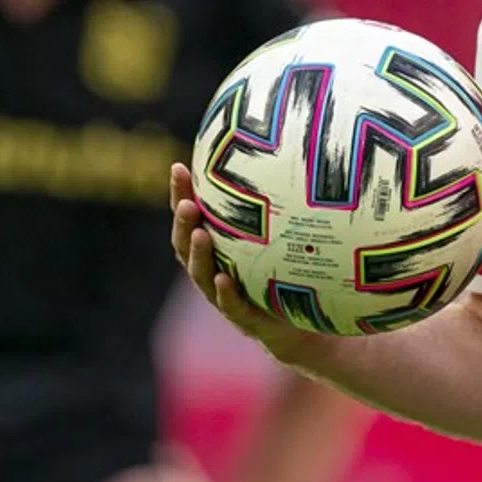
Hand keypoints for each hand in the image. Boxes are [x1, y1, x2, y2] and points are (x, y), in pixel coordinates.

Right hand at [168, 164, 322, 367]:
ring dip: (199, 255)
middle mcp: (215, 272)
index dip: (181, 196)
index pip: (192, 219)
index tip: (179, 168)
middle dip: (182, 223)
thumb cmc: (289, 276)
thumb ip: (280, 207)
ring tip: (199, 233)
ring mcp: (226, 297)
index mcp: (218, 250)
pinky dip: (225, 293)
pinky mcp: (246, 320)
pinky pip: (232, 307)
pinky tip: (223, 278)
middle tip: (186, 203)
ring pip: (202, 276)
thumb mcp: (283, 239)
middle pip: (187, 246)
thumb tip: (296, 153)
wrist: (302, 328)